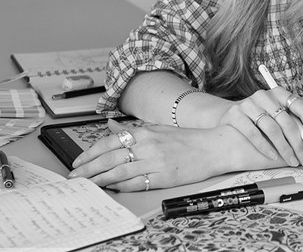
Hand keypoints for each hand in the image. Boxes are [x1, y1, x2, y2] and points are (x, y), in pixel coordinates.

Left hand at [68, 119, 221, 191]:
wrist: (214, 146)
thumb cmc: (188, 139)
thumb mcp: (159, 128)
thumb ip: (133, 129)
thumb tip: (111, 126)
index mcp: (146, 131)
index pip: (110, 141)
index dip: (90, 152)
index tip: (78, 161)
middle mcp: (148, 145)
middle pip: (109, 157)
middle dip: (88, 168)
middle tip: (74, 177)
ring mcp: (155, 162)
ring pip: (119, 172)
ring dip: (99, 179)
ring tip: (86, 185)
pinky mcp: (163, 177)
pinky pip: (136, 183)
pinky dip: (120, 186)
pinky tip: (110, 188)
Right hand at [218, 88, 302, 167]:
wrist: (228, 115)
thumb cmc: (258, 115)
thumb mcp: (277, 110)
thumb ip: (294, 113)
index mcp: (279, 93)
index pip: (301, 107)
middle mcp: (265, 96)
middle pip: (287, 122)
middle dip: (299, 144)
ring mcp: (249, 104)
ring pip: (272, 129)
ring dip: (284, 148)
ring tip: (291, 161)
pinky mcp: (236, 114)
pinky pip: (253, 133)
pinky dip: (265, 147)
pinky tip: (273, 157)